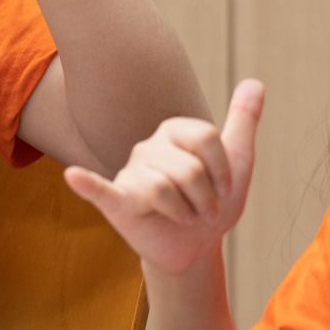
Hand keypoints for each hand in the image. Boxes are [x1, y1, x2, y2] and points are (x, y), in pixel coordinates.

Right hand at [65, 80, 264, 277]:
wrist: (194, 248)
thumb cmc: (211, 201)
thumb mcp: (237, 161)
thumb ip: (242, 120)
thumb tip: (256, 82)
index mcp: (175, 131)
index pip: (206, 138)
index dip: (222, 171)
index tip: (222, 189)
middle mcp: (148, 146)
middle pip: (189, 168)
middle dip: (205, 199)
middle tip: (201, 211)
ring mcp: (130, 173)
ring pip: (163, 188)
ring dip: (184, 213)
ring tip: (182, 218)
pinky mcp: (117, 202)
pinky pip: (100, 190)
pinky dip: (87, 183)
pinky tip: (73, 176)